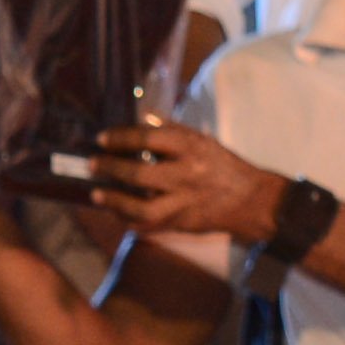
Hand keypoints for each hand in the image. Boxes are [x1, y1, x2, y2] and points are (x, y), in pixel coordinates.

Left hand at [87, 120, 283, 242]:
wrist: (251, 201)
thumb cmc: (222, 166)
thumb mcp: (202, 141)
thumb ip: (172, 131)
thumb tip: (142, 118)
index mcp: (192, 148)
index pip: (150, 138)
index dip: (122, 137)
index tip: (102, 138)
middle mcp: (187, 175)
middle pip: (140, 174)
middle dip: (111, 168)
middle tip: (92, 164)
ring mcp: (184, 203)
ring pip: (143, 208)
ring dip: (115, 201)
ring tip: (96, 194)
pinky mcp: (183, 224)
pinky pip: (150, 226)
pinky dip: (129, 221)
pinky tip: (115, 213)